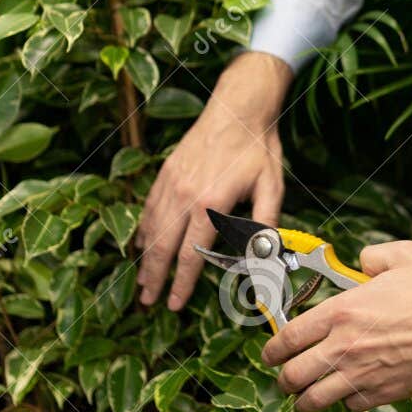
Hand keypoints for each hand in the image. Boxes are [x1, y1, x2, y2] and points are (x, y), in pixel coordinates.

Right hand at [137, 52, 292, 309]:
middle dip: (154, 278)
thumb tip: (262, 259)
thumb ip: (265, 224)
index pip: (191, 254)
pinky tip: (140, 245)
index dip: (183, 283)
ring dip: (145, 258)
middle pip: (162, 246)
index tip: (175, 304)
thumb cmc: (258, 148)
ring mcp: (170, 182)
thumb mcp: (271, 186)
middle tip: (148, 301)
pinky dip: (143, 229)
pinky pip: (148, 207)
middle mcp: (184, 195)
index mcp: (210, 203)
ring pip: (150, 229)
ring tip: (142, 282)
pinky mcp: (165, 172)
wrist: (238, 106)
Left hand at [261, 240, 411, 411]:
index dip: (271, 350)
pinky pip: (350, 406)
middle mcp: (344, 347)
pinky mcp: (382, 394)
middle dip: (283, 379)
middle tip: (286, 378)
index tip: (270, 353)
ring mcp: (361, 375)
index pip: (287, 337)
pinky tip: (350, 395)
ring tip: (305, 399)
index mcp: (342, 312)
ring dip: (305, 401)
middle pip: (292, 376)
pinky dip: (346, 403)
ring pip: (314, 400)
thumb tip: (361, 261)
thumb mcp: (403, 255)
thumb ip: (373, 255)